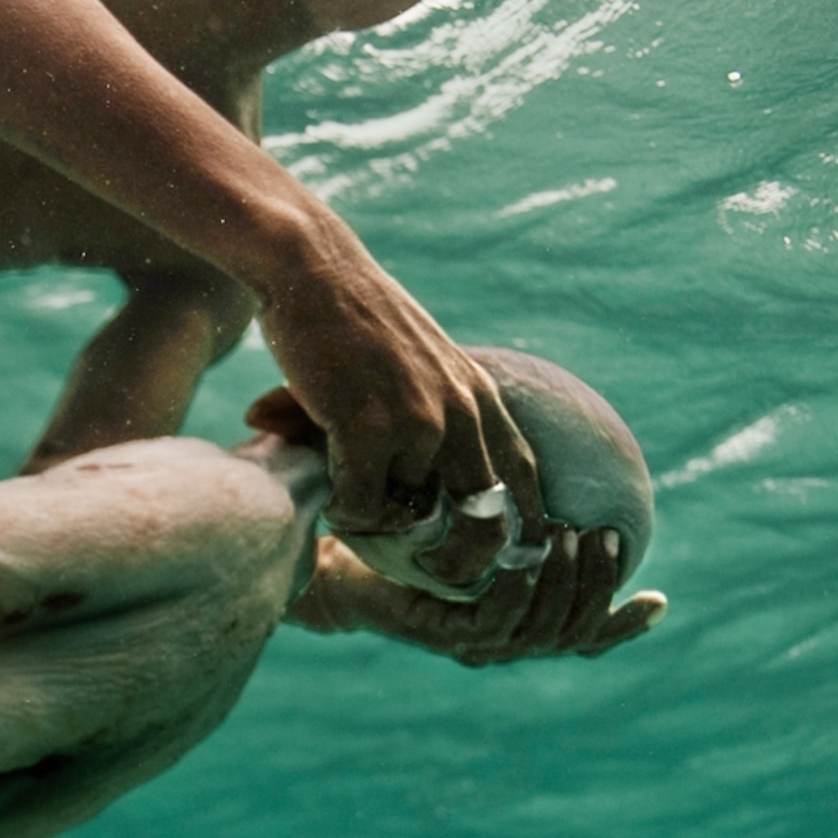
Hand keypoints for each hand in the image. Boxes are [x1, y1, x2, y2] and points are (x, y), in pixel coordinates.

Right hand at [252, 253, 543, 593]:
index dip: (517, 532)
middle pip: (486, 522)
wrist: (313, 269)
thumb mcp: (423, 364)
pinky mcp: (368, 426)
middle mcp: (462, 413)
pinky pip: (364, 505)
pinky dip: (345, 513)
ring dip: (381, 529)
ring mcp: (418, 421)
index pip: (524, 481)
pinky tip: (328, 495)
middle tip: (421, 568)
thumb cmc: (356, 320)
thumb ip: (439, 414)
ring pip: (411, 517)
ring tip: (355, 510)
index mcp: (481, 397)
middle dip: (459, 562)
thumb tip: (434, 487)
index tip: (493, 560)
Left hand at [289, 530, 663, 664]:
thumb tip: (563, 483)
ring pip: (537, 630)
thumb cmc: (409, 535)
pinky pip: (491, 622)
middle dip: (596, 586)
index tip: (660, 601)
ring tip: (576, 538)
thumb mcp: (476, 521)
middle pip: (569, 633)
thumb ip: (520, 517)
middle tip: (605, 537)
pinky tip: (526, 562)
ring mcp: (470, 644)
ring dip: (563, 586)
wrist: (338, 557)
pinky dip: (515, 593)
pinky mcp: (438, 635)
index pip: (582, 636)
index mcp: (516, 622)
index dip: (621, 624)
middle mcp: (499, 642)